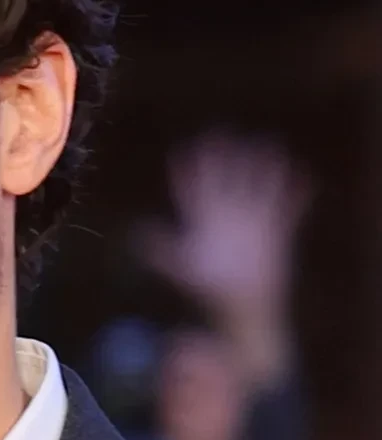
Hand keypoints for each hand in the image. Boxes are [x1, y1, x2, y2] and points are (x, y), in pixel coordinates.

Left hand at [136, 131, 311, 387]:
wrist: (241, 304)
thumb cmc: (210, 289)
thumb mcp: (183, 268)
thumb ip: (162, 250)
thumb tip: (137, 236)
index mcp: (204, 223)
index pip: (193, 192)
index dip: (189, 172)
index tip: (184, 150)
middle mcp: (228, 219)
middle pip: (225, 183)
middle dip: (223, 161)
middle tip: (217, 134)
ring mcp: (252, 225)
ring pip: (258, 190)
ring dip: (262, 171)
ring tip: (266, 146)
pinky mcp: (276, 235)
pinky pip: (288, 212)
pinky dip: (296, 197)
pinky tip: (303, 179)